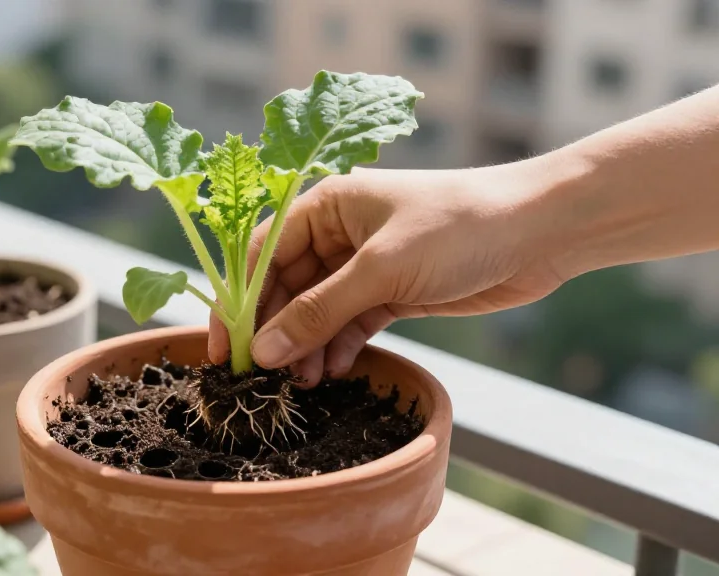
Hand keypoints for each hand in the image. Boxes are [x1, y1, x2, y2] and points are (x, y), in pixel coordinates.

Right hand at [208, 160, 568, 385]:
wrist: (540, 232)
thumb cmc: (458, 227)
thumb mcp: (381, 269)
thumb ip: (319, 311)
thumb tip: (263, 349)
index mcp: (326, 204)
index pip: (262, 253)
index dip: (239, 300)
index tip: (224, 347)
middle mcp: (338, 232)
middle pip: (285, 286)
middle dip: (275, 330)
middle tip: (263, 376)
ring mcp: (365, 264)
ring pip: (317, 310)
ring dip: (306, 345)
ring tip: (302, 382)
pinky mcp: (392, 292)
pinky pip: (349, 324)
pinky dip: (338, 347)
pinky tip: (333, 371)